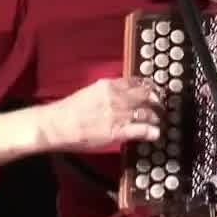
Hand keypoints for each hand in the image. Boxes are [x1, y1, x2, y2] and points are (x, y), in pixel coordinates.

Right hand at [48, 77, 162, 150]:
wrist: (56, 124)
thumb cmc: (70, 109)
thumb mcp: (92, 92)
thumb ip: (110, 91)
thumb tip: (126, 93)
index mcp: (109, 85)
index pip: (138, 82)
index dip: (150, 88)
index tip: (155, 91)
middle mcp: (116, 97)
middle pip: (147, 96)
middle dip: (157, 102)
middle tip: (161, 107)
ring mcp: (118, 114)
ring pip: (147, 113)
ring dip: (155, 117)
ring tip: (157, 121)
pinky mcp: (117, 131)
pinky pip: (141, 130)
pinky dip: (151, 131)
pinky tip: (155, 133)